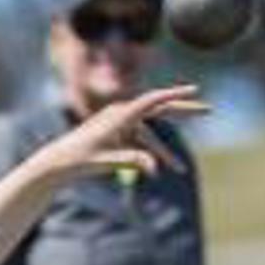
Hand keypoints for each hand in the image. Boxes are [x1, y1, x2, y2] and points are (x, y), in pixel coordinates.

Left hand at [31, 84, 208, 182]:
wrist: (57, 162)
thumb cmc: (77, 160)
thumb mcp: (104, 162)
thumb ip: (130, 161)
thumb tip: (153, 168)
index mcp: (119, 116)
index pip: (152, 101)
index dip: (174, 95)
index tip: (194, 91)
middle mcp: (121, 115)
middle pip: (158, 110)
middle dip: (184, 112)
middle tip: (208, 110)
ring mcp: (120, 124)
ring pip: (150, 135)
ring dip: (164, 154)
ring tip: (179, 171)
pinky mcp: (118, 135)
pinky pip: (140, 144)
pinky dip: (150, 157)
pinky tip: (157, 173)